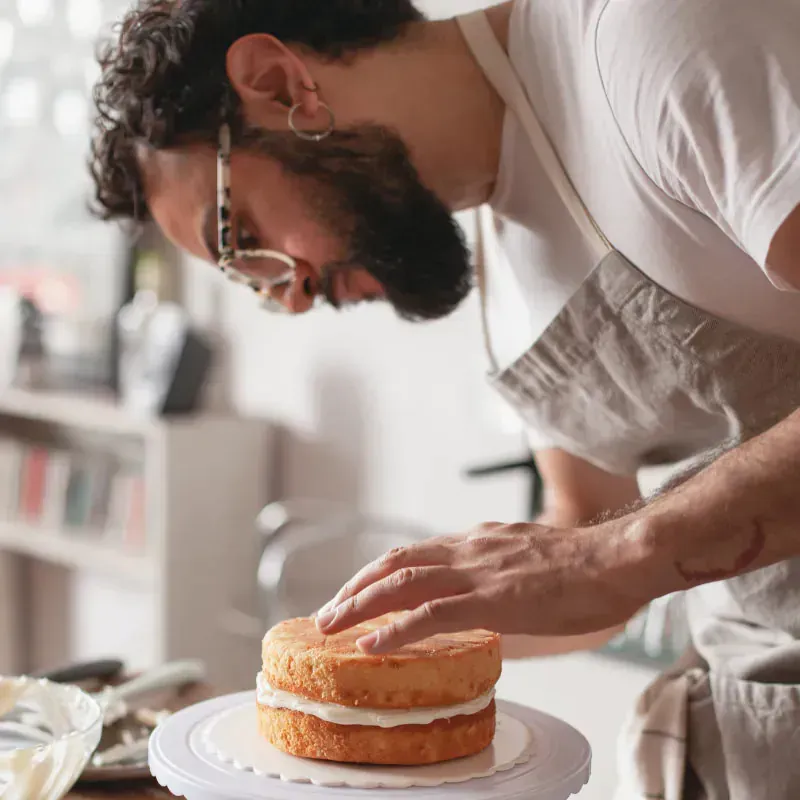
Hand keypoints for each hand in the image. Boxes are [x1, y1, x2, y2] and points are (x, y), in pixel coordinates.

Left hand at [315, 520, 652, 653]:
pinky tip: (371, 644)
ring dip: (360, 604)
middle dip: (357, 586)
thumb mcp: (531, 556)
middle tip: (329, 610)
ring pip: (403, 584)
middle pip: (397, 562)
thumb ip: (501, 568)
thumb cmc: (586, 565)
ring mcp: (478, 572)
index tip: (358, 591)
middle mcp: (469, 549)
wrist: (617, 558)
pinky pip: (431, 614)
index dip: (380, 572)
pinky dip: (395, 629)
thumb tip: (489, 589)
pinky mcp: (492, 599)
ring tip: (332, 624)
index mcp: (478, 542)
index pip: (416, 554)